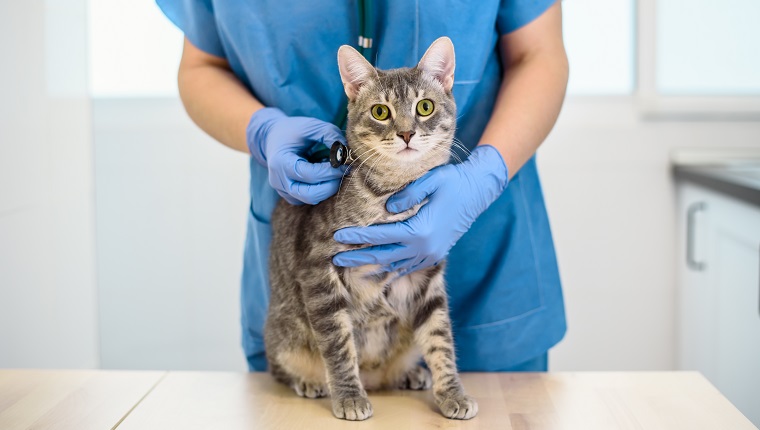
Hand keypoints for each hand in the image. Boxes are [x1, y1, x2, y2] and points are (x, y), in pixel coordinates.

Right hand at [247, 107, 345, 204]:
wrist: (272, 137)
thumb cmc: (293, 130)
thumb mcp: (312, 126)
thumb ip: (329, 135)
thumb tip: (347, 152)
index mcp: (280, 162)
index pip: (309, 175)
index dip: (330, 172)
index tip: (345, 164)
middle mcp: (279, 180)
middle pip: (310, 195)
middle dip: (331, 185)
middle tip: (345, 171)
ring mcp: (283, 190)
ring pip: (310, 199)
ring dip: (327, 188)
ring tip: (333, 171)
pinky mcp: (289, 195)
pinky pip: (308, 199)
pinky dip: (321, 189)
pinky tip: (324, 175)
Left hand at [332, 145, 508, 273]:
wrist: (479, 191)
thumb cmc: (454, 181)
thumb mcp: (431, 180)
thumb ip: (407, 195)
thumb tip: (386, 208)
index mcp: (420, 230)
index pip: (381, 235)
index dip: (358, 236)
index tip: (338, 235)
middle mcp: (424, 247)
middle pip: (383, 256)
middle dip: (358, 258)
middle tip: (335, 259)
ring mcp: (431, 254)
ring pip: (395, 265)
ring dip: (372, 265)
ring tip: (351, 266)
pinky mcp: (435, 255)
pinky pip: (408, 266)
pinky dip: (391, 269)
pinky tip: (378, 269)